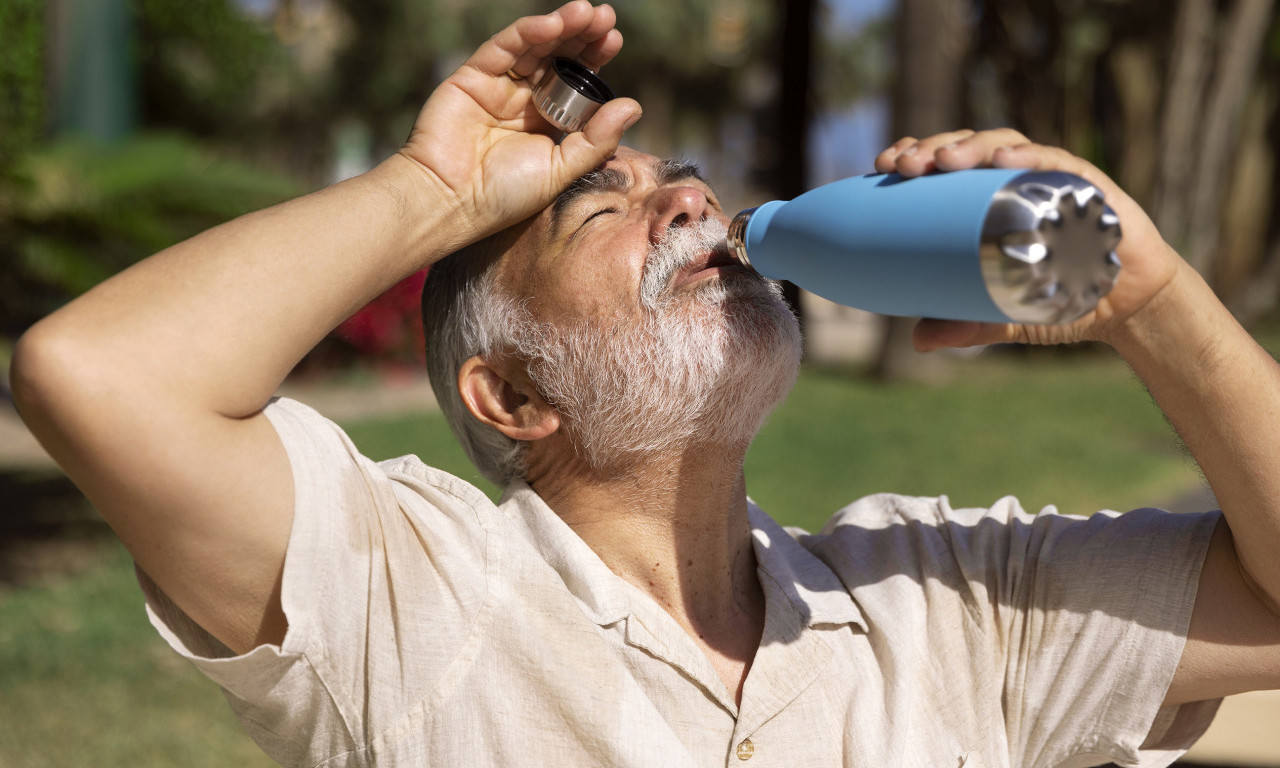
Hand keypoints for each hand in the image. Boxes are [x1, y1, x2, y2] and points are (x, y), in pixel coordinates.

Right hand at [396, 1, 641, 249]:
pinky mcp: (472, 77)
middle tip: (606, 18)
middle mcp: (523, 100)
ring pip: (533, 47)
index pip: (574, 81)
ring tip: (587, 13)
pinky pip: (502, 48)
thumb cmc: (504, 195)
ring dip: (560, 26)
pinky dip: (527, 32)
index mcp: (546, 122)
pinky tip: (551, 23)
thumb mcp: (561, 169)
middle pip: (557, 58)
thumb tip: (633, 105)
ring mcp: (497, 86)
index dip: (593, 59)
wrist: (451, 202)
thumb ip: (596, 139)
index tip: (614, 40)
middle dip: (582, 36)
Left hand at [873, 129, 1185, 350]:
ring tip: (943, 160)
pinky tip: (1003, 160)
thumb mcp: (1005, 315)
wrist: (1130, 307)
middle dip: (931, 148)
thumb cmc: (1064, 299)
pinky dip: (1029, 157)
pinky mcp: (1090, 185)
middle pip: (967, 148)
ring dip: (971, 146)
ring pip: (1005, 145)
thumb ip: (966, 325)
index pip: (946, 166)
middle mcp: (1017, 181)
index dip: (915, 155)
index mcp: (990, 201)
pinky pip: (1057, 162)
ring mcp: (1053, 178)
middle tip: (902, 165)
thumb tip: (917, 341)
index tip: (882, 165)